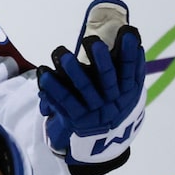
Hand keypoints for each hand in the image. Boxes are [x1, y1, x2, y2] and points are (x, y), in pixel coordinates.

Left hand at [38, 0, 145, 174]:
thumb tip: (128, 31)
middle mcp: (112, 101)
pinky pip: (62, 101)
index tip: (128, 31)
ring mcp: (93, 111)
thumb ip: (126, 63)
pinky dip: (52, 86)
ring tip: (61, 53)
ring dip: (72, 70)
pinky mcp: (74, 118)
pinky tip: (43, 71)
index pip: (131, 69)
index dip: (130, 52)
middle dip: (101, 60)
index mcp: (127, 91)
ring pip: (83, 89)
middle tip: (92, 40)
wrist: (103, 143)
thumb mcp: (124, 88)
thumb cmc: (112, 103)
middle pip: (107, 79)